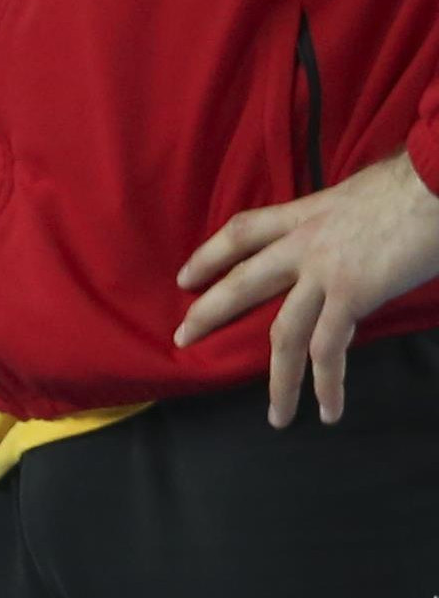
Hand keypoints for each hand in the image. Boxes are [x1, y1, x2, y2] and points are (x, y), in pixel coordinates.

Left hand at [175, 149, 438, 426]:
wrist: (436, 182)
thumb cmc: (414, 186)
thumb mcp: (359, 194)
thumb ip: (341, 219)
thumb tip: (350, 232)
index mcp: (305, 214)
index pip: (242, 232)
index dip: (210, 254)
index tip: (185, 276)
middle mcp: (304, 243)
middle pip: (242, 282)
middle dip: (210, 312)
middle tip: (183, 338)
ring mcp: (324, 272)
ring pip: (284, 333)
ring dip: (279, 380)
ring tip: (276, 415)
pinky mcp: (351, 295)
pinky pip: (330, 349)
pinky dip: (328, 384)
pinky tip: (328, 410)